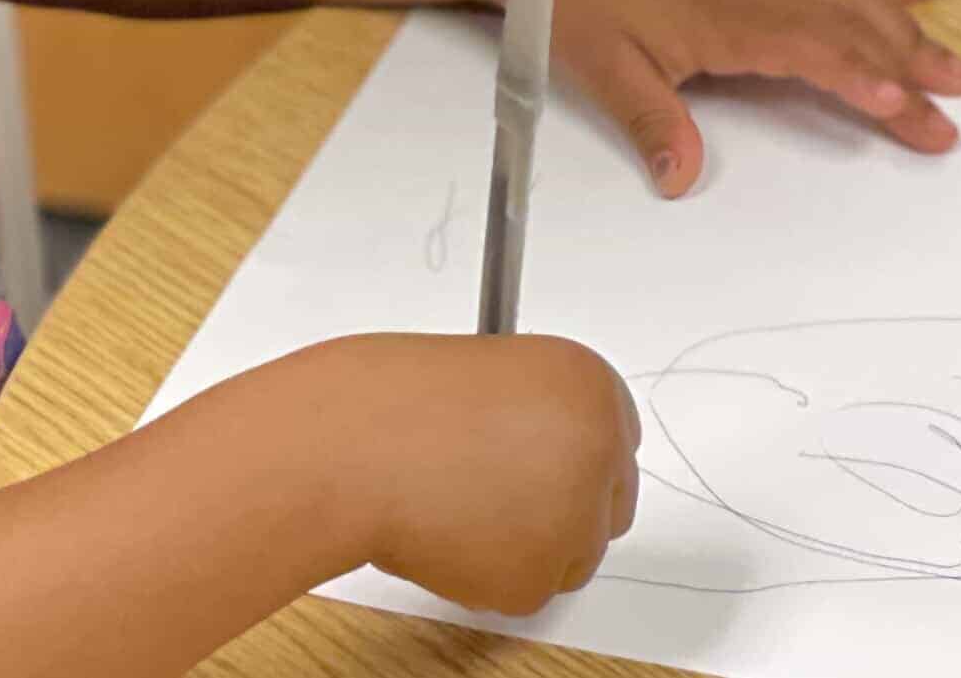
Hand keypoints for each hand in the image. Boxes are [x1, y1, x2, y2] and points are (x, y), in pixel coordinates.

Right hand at [318, 332, 637, 614]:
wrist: (345, 443)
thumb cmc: (389, 397)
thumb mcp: (482, 374)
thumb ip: (532, 409)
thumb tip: (544, 453)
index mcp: (586, 381)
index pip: (615, 434)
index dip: (571, 449)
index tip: (538, 456)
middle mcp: (598, 448)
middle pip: (608, 501)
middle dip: (559, 503)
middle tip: (493, 488)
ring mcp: (574, 521)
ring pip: (568, 553)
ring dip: (522, 540)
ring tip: (451, 496)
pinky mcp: (534, 580)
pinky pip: (522, 586)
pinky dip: (485, 571)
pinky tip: (441, 528)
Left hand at [501, 0, 960, 195]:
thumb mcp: (600, 64)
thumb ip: (650, 121)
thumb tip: (680, 178)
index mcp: (725, 14)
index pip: (814, 52)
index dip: (863, 82)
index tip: (907, 111)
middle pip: (850, 24)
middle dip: (909, 66)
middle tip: (957, 106)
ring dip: (906, 25)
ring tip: (957, 64)